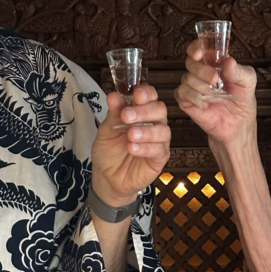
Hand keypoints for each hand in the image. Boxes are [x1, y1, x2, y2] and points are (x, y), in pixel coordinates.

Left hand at [94, 83, 171, 209]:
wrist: (107, 178)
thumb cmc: (109, 152)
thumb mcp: (106, 131)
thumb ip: (113, 114)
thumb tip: (114, 95)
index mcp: (141, 113)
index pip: (151, 96)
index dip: (146, 93)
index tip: (135, 94)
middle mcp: (153, 124)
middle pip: (160, 110)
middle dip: (144, 111)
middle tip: (126, 116)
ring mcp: (159, 142)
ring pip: (163, 130)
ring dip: (146, 131)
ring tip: (130, 135)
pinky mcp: (159, 159)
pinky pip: (159, 150)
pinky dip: (146, 148)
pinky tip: (133, 148)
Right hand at [175, 35, 257, 154]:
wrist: (238, 125)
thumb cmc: (242, 100)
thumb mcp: (248, 81)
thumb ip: (239, 70)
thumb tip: (228, 61)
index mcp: (214, 63)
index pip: (198, 48)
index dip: (196, 47)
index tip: (199, 52)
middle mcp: (200, 72)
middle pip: (190, 62)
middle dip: (202, 70)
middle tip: (215, 79)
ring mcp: (192, 86)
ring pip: (186, 78)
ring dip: (202, 86)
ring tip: (216, 96)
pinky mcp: (186, 101)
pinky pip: (181, 92)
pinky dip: (193, 96)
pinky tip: (205, 102)